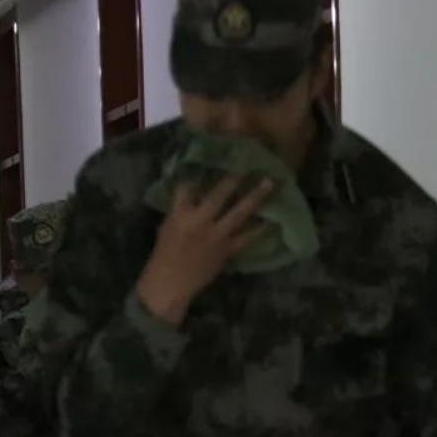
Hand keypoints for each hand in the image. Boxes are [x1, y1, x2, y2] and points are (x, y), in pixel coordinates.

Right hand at [135, 175, 273, 325]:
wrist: (171, 283)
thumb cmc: (165, 253)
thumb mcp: (168, 225)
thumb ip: (182, 207)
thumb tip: (195, 189)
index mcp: (180, 214)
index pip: (188, 185)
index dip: (200, 167)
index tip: (214, 153)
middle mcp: (200, 221)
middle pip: (219, 194)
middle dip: (234, 178)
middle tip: (249, 161)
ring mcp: (216, 236)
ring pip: (238, 213)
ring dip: (254, 197)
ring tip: (269, 182)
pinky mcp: (227, 250)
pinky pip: (247, 237)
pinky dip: (260, 229)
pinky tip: (272, 219)